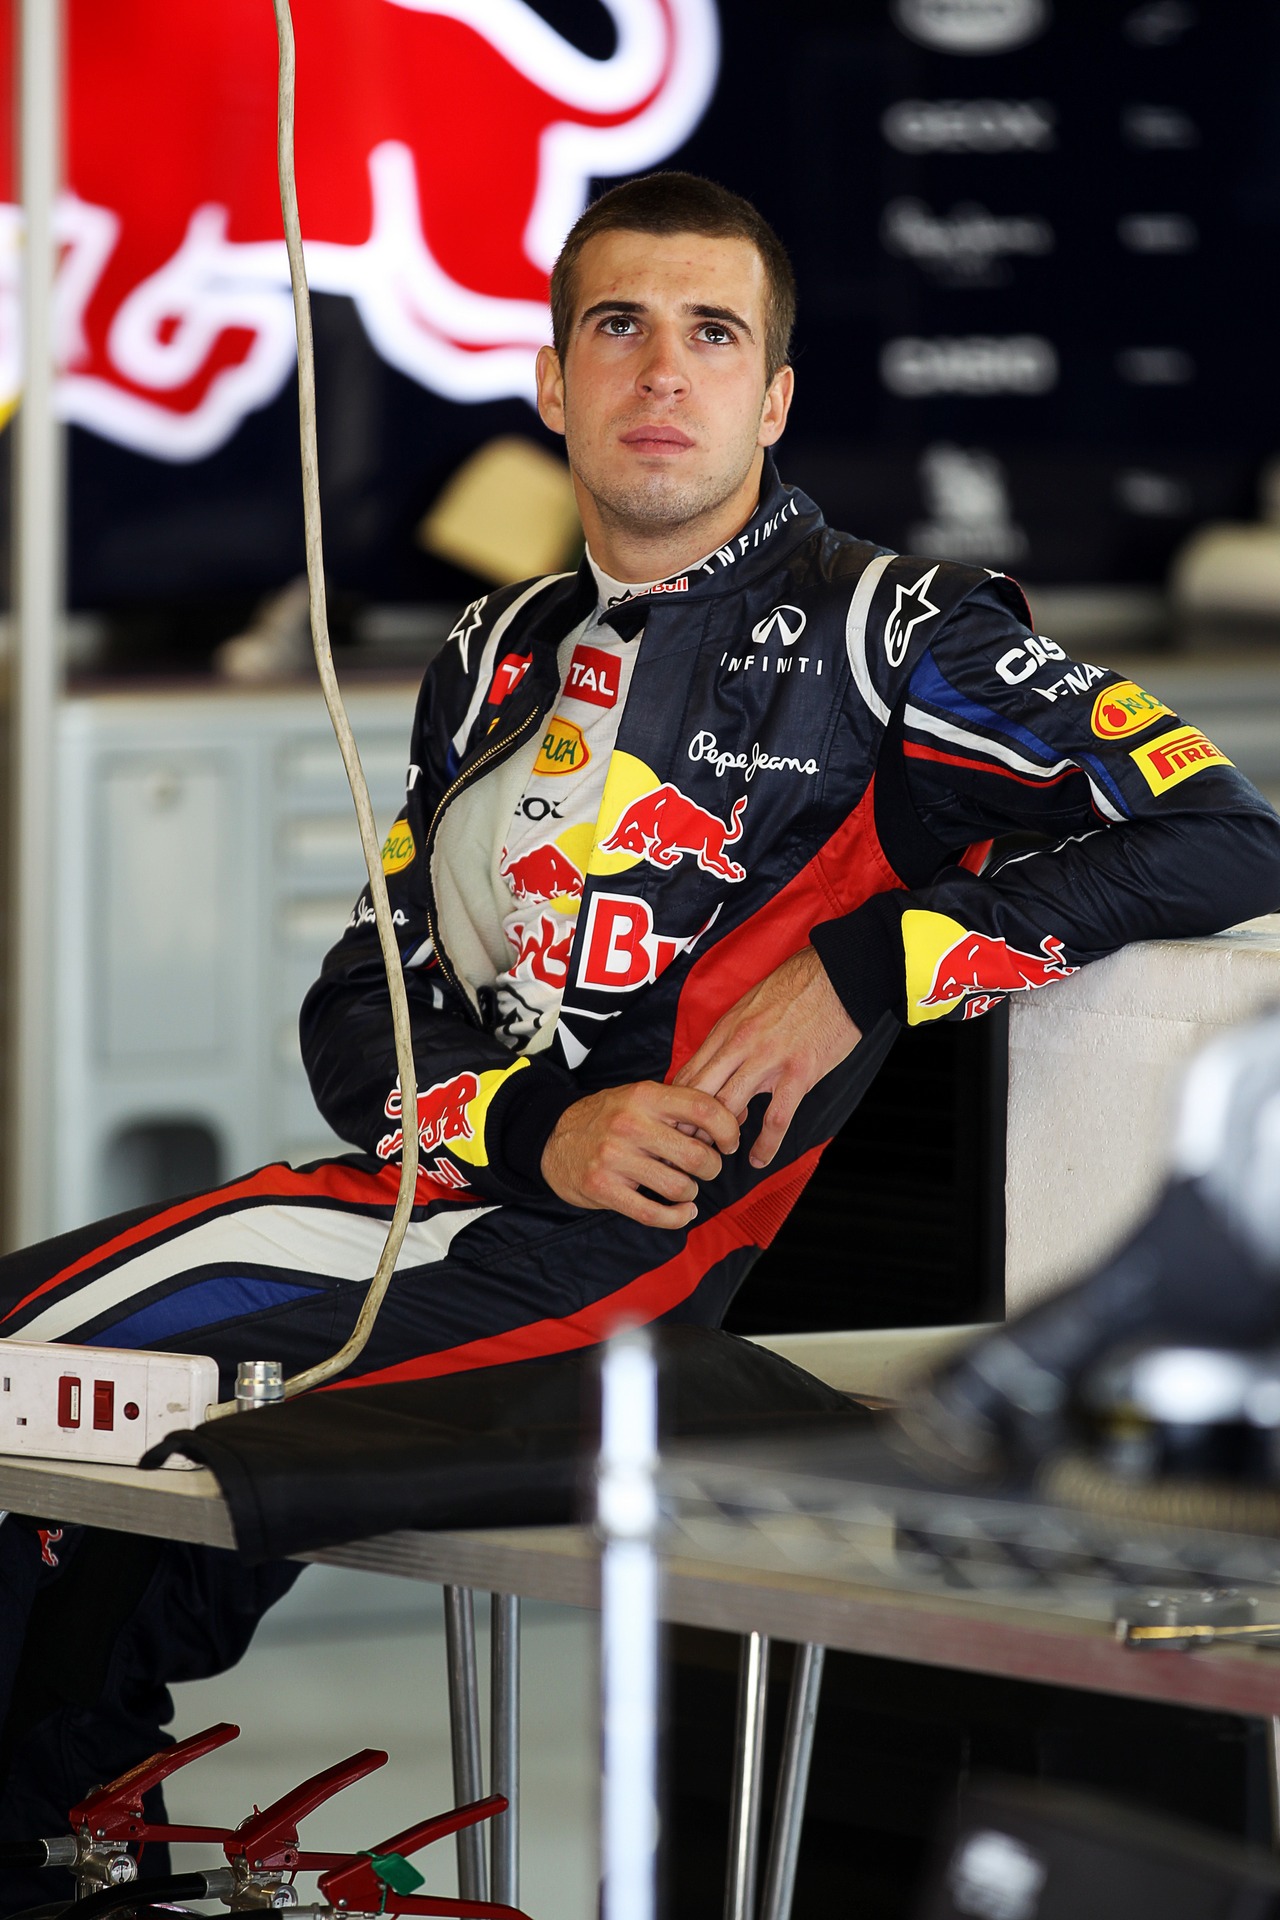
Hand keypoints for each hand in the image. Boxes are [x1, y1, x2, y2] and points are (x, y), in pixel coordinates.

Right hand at [541, 1081, 739, 1228]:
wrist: (551, 1137)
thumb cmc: (606, 1118)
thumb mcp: (639, 1097)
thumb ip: (680, 1106)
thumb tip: (735, 1120)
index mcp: (644, 1096)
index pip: (704, 1109)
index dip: (728, 1129)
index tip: (730, 1142)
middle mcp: (630, 1125)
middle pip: (697, 1155)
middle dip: (712, 1167)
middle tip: (706, 1168)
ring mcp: (614, 1158)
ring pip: (679, 1186)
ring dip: (691, 1192)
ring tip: (686, 1187)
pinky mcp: (603, 1189)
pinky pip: (654, 1213)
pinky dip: (677, 1217)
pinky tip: (683, 1212)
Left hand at [672, 946, 860, 1168]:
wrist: (838, 974)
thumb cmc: (795, 988)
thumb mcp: (750, 1005)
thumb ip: (732, 1038)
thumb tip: (719, 1068)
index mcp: (727, 1029)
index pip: (688, 1074)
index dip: (675, 1106)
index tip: (674, 1125)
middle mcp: (741, 1045)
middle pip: (699, 1095)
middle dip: (688, 1126)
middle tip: (686, 1147)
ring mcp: (769, 1060)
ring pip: (729, 1109)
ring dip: (721, 1138)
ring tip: (720, 1154)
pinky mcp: (799, 1073)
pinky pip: (776, 1118)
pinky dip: (765, 1145)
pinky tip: (759, 1159)